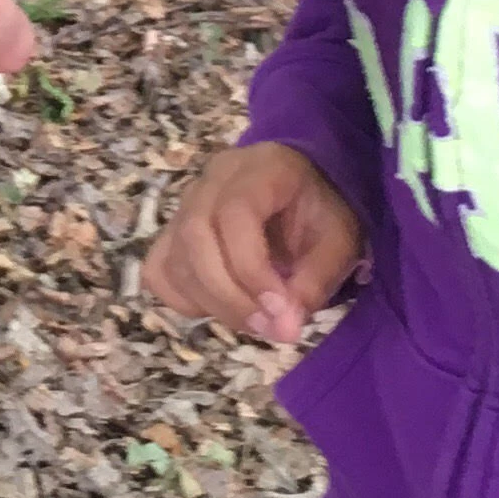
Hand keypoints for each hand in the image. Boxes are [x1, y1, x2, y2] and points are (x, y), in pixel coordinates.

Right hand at [144, 142, 365, 344]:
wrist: (302, 191)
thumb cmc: (320, 212)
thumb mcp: (339, 241)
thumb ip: (315, 281)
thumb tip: (283, 327)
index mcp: (260, 169)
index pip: (235, 214)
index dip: (251, 269)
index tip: (280, 311)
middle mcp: (211, 180)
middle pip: (195, 236)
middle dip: (228, 294)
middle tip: (267, 328)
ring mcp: (185, 205)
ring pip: (174, 257)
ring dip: (211, 303)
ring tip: (255, 323)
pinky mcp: (171, 232)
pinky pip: (159, 270)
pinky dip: (183, 299)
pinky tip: (220, 305)